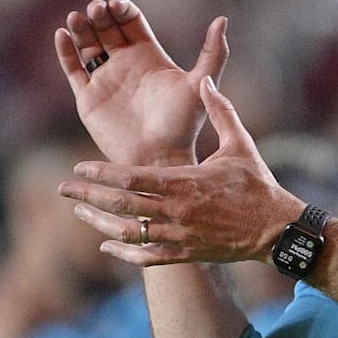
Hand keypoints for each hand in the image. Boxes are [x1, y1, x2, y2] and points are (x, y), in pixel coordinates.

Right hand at [54, 0, 228, 165]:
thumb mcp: (200, 83)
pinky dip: (65, 51)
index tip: (117, 5)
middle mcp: (125, 64)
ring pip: (87, 45)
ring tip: (77, 17)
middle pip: (107, 28)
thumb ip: (213, 52)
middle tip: (96, 9)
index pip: (130, 21)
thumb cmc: (182, 124)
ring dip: (81, 28)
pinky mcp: (88, 99)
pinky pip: (72, 69)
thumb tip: (223, 18)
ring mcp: (105, 80)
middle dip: (100, 14)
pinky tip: (62, 34)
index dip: (122, 8)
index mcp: (149, 56)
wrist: (159, 158)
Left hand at [58, 76, 305, 265]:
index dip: (101, 173)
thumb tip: (205, 80)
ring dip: (99, 224)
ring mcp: (179, 235)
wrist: (275, 229)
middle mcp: (176, 211)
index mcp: (184, 182)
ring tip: (79, 213)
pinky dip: (123, 252)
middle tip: (62, 190)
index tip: (79, 167)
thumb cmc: (257, 183)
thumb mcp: (240, 142)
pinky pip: (146, 257)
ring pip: (128, 233)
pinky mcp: (185, 253)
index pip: (132, 178)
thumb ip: (220, 110)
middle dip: (88, 197)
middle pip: (121, 206)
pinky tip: (106, 244)